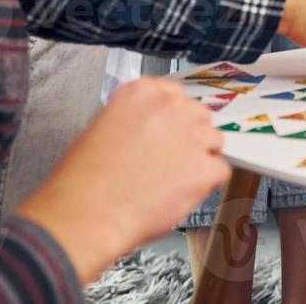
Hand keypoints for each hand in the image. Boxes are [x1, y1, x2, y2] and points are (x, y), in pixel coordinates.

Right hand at [16, 78, 228, 283]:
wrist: (86, 214)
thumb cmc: (84, 182)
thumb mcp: (102, 129)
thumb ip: (136, 120)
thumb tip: (155, 130)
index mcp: (142, 92)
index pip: (176, 95)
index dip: (174, 118)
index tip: (169, 131)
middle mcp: (170, 107)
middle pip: (199, 115)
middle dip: (189, 136)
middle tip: (170, 159)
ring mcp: (191, 135)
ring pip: (214, 140)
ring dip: (200, 158)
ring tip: (174, 179)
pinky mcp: (204, 167)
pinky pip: (220, 170)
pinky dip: (206, 184)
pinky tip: (182, 192)